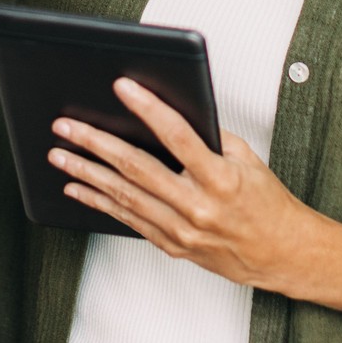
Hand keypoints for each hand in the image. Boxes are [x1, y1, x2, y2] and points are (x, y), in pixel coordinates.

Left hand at [50, 78, 316, 292]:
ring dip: (87, 175)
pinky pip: (129, 221)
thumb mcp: (247, 160)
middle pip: (136, 169)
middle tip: (66, 126)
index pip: (177, 136)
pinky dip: (101, 203)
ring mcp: (181, 232)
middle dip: (96, 145)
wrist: (282, 254)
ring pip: (124, 198)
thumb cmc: (267, 204)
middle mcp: (197, 207)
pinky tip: (79, 190)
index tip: (123, 88)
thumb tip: (167, 115)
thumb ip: (210, 138)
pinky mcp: (172, 247)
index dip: (148, 108)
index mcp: (220, 179)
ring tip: (60, 156)